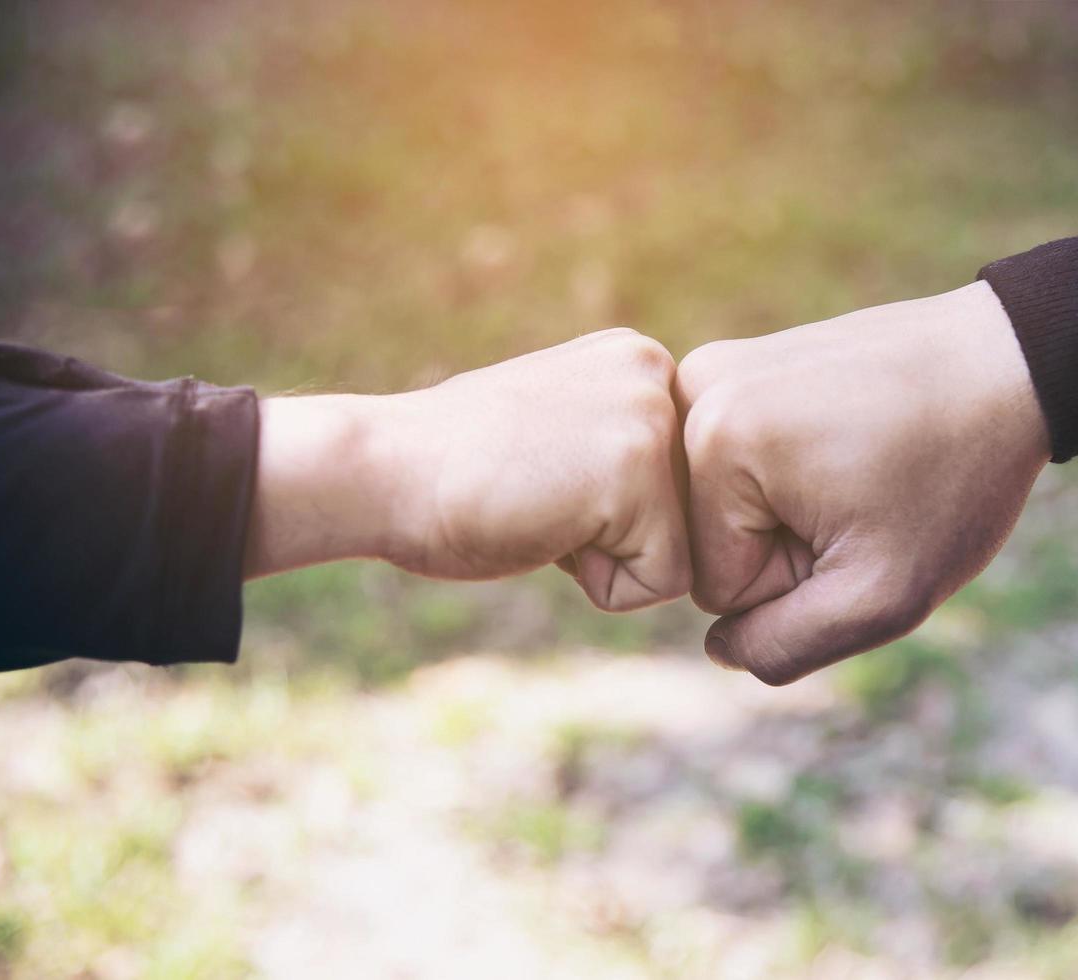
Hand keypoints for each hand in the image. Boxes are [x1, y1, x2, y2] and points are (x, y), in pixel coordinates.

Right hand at [246, 328, 690, 611]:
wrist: (382, 472)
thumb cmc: (458, 474)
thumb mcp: (563, 430)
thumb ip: (625, 445)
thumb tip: (695, 505)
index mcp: (642, 360)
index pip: (682, 484)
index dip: (612, 511)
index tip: (543, 478)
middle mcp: (659, 373)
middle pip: (693, 516)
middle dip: (620, 536)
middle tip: (539, 496)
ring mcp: (652, 418)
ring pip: (683, 552)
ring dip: (610, 560)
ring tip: (542, 510)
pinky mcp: (640, 473)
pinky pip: (663, 582)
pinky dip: (601, 585)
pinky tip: (545, 530)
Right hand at [673, 282, 1050, 683]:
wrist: (1006, 366)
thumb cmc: (953, 477)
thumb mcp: (882, 598)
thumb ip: (784, 648)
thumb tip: (720, 648)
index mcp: (715, 441)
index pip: (714, 586)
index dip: (794, 582)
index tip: (857, 524)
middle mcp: (693, 391)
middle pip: (708, 542)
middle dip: (785, 544)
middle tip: (863, 498)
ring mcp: (710, 368)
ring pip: (719, 506)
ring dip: (785, 509)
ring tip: (856, 467)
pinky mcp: (735, 362)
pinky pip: (734, 465)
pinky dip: (786, 471)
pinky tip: (844, 439)